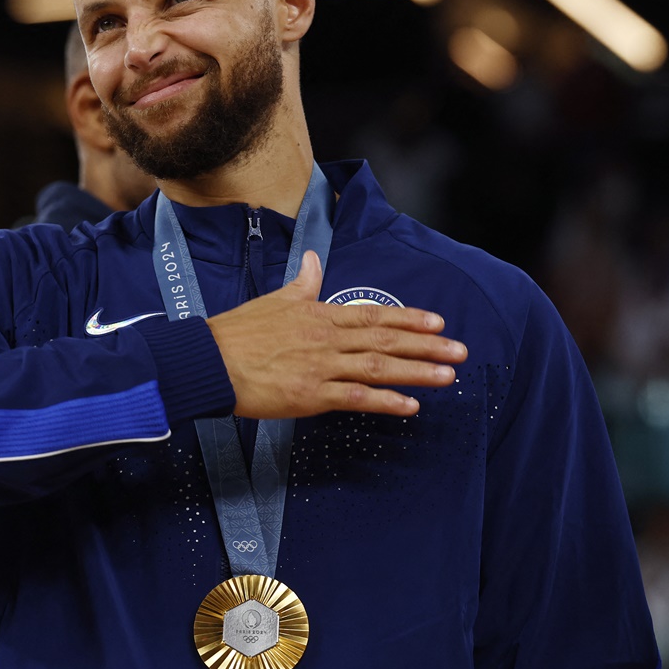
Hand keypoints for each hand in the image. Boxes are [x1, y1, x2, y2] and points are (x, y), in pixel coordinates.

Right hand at [205, 251, 466, 418]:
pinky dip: (385, 402)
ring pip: (378, 368)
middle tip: (460, 351)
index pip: (373, 315)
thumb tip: (317, 261)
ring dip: (417, 372)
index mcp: (318, 314)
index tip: (438, 322)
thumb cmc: (237, 332)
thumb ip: (303, 284)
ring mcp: (319, 367)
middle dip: (426, 345)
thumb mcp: (274, 300)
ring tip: (447, 376)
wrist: (209, 361)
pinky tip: (409, 407)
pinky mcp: (309, 395)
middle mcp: (326, 338)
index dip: (408, 319)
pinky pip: (355, 398)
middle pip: (385, 341)